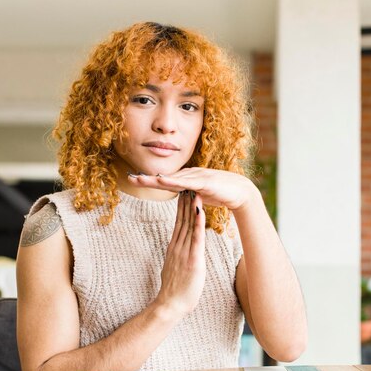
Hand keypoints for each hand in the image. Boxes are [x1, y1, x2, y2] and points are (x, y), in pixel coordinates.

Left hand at [128, 167, 256, 210]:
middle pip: (164, 177)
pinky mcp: (205, 182)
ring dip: (156, 178)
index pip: (164, 181)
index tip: (133, 180)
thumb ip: (187, 195)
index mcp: (187, 180)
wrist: (241, 192)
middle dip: (147, 178)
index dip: (149, 180)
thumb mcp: (199, 195)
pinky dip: (173, 180)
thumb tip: (178, 194)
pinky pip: (187, 182)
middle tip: (129, 177)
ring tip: (141, 178)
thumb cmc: (220, 193)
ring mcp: (197, 177)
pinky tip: (162, 180)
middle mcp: (190, 175)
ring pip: (173, 178)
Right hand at [156, 190, 205, 314]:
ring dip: (192, 206)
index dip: (181, 206)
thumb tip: (181, 251)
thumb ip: (178, 257)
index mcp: (174, 248)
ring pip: (189, 225)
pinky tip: (200, 211)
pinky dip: (198, 223)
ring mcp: (184, 252)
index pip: (178, 222)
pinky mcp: (192, 260)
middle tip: (188, 182)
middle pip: (182, 219)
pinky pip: (196, 238)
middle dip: (185, 201)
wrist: (169, 305)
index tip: (184, 191)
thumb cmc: (174, 291)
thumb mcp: (175, 268)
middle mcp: (178, 247)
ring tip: (195, 190)